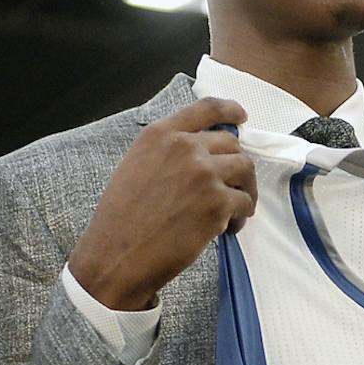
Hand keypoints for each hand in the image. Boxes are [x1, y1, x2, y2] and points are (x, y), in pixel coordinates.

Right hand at [66, 98, 255, 310]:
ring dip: (245, 190)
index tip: (241, 117)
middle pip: (231, 144)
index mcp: (161, 134)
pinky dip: (241, 217)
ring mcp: (204, 174)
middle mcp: (185, 147)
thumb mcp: (135, 167)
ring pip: (245, 170)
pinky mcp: (217, 203)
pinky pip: (244, 203)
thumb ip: (166, 152)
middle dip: (235, 166)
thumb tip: (198, 154)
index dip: (230, 110)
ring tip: (234, 211)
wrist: (118, 255)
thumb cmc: (120, 219)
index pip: (206, 109)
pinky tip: (227, 230)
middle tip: (233, 187)